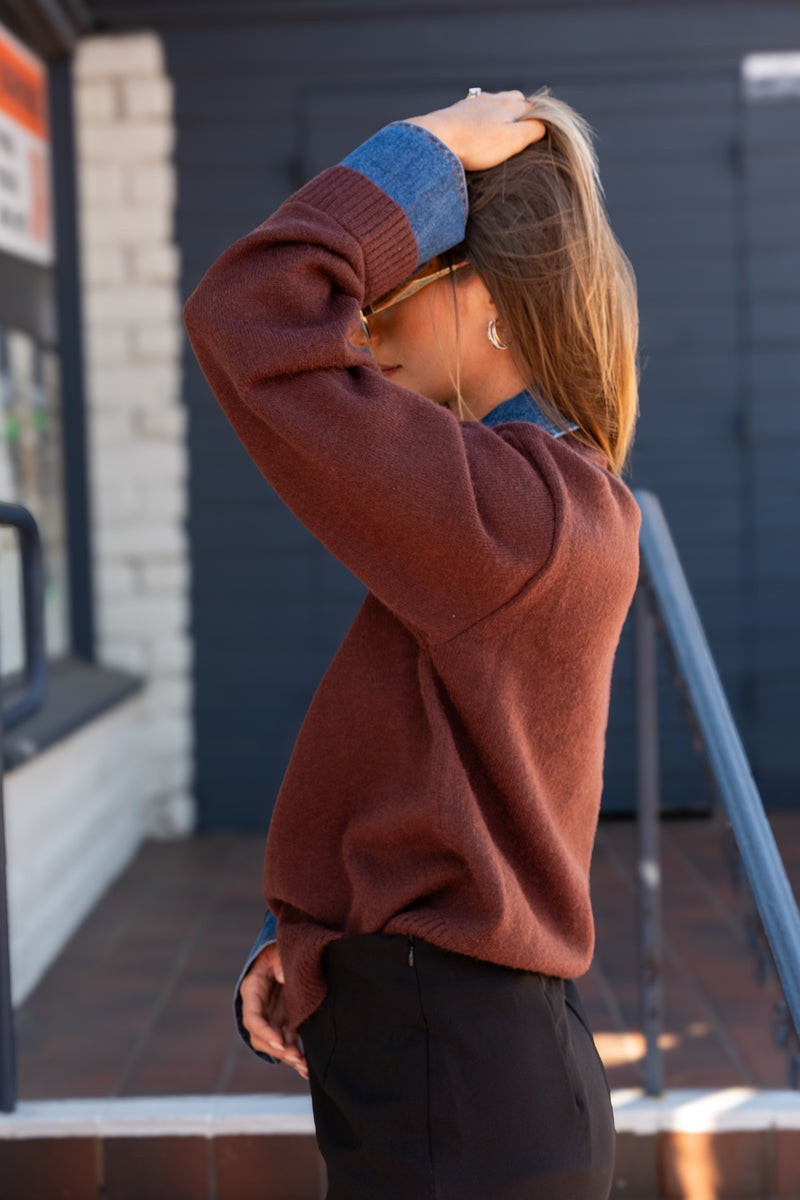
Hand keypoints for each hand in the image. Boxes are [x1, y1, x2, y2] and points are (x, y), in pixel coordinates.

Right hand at [239, 943, 308, 1079]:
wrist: (285, 950)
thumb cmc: (279, 948)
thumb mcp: (278, 949)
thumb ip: (279, 961)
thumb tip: (284, 976)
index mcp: (253, 990)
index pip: (253, 1018)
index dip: (264, 1032)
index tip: (279, 1043)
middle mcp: (260, 1007)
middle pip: (261, 1037)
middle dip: (277, 1049)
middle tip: (295, 1058)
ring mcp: (272, 1015)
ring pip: (275, 1043)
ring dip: (288, 1055)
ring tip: (305, 1066)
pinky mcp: (285, 1020)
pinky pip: (288, 1040)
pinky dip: (296, 1054)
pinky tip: (307, 1067)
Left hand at [407, 90, 546, 170]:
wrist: (437, 139)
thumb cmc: (477, 143)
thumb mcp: (513, 140)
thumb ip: (533, 130)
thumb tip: (545, 125)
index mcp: (511, 103)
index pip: (534, 108)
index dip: (540, 121)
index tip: (540, 136)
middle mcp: (493, 98)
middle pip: (515, 100)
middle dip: (521, 113)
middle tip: (522, 132)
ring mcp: (474, 103)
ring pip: (494, 103)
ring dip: (500, 113)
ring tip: (500, 131)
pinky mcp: (458, 112)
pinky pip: (475, 110)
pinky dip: (481, 118)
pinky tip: (477, 128)